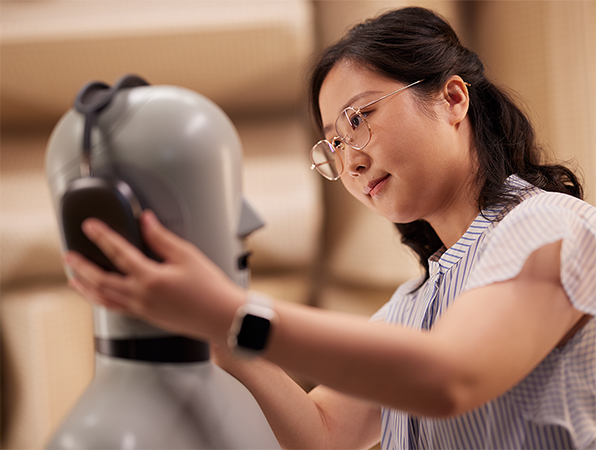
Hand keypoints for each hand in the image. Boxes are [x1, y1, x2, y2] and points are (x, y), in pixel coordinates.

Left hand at [64, 210, 243, 342]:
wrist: (222, 317)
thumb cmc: (210, 289)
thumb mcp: (187, 256)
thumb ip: (162, 238)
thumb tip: (146, 222)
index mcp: (150, 278)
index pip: (118, 252)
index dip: (102, 236)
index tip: (90, 226)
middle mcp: (141, 296)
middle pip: (101, 280)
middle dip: (82, 267)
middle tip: (69, 256)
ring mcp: (142, 310)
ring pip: (104, 299)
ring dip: (86, 288)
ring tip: (74, 279)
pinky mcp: (148, 318)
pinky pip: (116, 308)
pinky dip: (102, 300)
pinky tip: (101, 296)